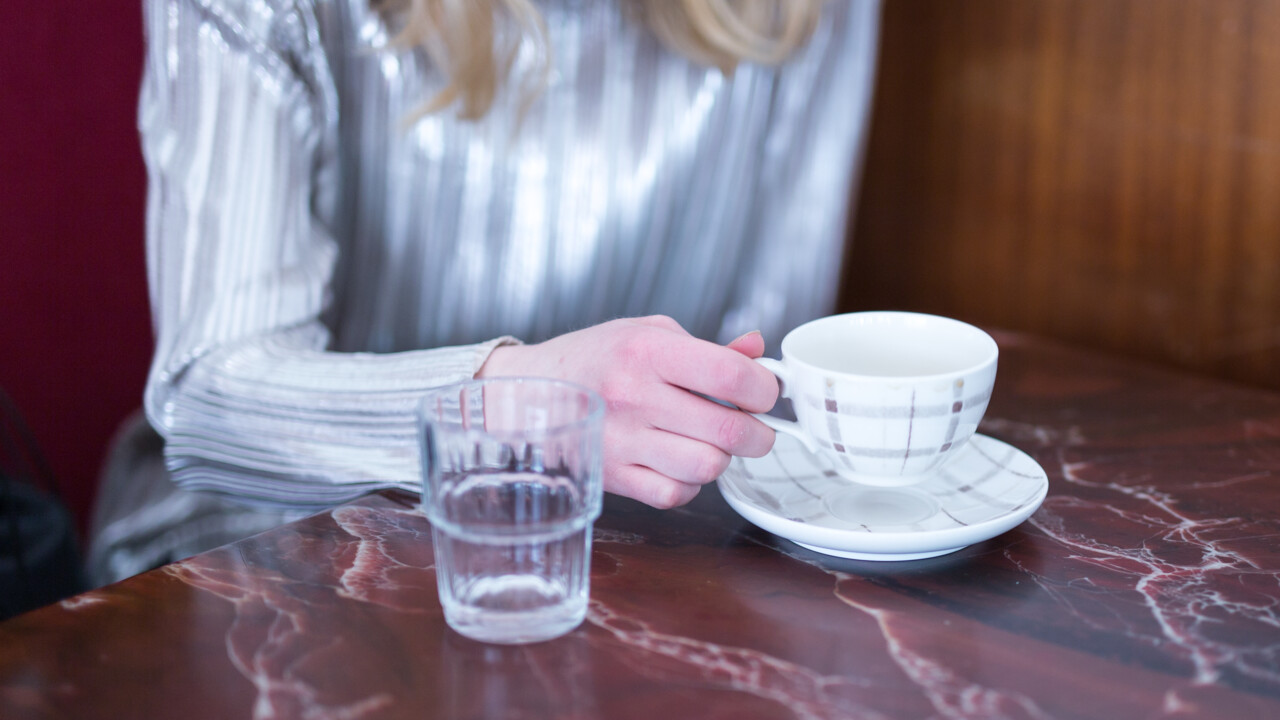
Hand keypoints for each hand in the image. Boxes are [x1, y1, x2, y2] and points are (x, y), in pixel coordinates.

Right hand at [477, 316, 777, 507]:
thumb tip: (757, 351)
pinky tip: (678, 461)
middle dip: (758, 434)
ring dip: (720, 458)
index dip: (764, 389)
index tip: (764, 392)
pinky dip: (688, 484)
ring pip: (707, 468)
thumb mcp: (648, 333)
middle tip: (753, 427)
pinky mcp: (614, 477)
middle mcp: (634, 395)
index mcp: (648, 350)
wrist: (528, 393)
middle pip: (729, 431)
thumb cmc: (594, 358)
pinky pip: (675, 494)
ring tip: (708, 442)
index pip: (732, 376)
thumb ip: (708, 347)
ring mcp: (622, 441)